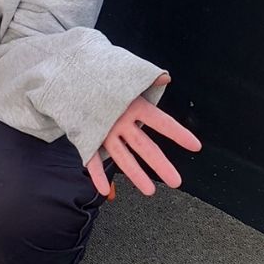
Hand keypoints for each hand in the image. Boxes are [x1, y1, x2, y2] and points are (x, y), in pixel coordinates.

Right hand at [86, 75, 200, 197]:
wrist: (68, 77)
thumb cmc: (101, 76)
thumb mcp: (126, 72)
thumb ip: (148, 79)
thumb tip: (166, 79)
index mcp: (134, 105)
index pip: (161, 122)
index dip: (179, 134)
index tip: (195, 146)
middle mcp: (120, 121)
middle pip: (144, 147)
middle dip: (160, 165)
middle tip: (176, 181)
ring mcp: (103, 132)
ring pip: (122, 158)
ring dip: (136, 176)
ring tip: (150, 191)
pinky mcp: (88, 138)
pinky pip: (93, 160)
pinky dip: (98, 176)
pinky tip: (105, 191)